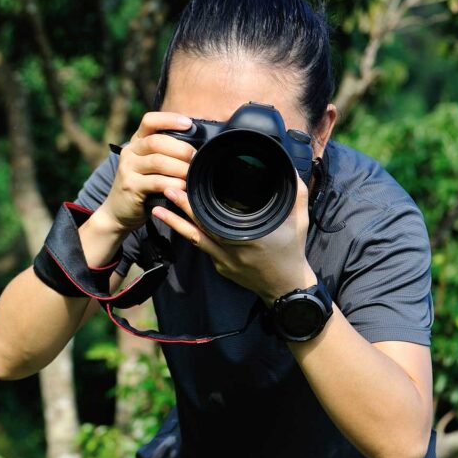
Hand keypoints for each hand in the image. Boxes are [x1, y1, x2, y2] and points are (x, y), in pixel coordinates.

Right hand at [97, 112, 197, 231]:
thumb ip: (165, 153)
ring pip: (158, 161)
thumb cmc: (143, 186)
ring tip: (192, 173)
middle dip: (180, 149)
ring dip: (179, 167)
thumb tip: (196, 148)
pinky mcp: (130, 186)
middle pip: (156, 141)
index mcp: (136, 141)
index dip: (169, 119)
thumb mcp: (150, 165)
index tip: (188, 123)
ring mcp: (128, 168)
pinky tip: (183, 187)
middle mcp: (130, 151)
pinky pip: (156, 182)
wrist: (118, 211)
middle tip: (196, 158)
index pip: (149, 121)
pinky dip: (173, 184)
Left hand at [152, 174, 316, 305]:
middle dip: (181, 207)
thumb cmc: (293, 252)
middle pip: (200, 226)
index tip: (188, 184)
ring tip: (159, 208)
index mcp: (249, 236)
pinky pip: (203, 248)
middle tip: (167, 189)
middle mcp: (232, 249)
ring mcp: (224, 261)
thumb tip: (288, 168)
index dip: (200, 201)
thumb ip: (295, 193)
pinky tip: (179, 224)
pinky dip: (190, 235)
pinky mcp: (221, 267)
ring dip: (176, 223)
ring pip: (195, 239)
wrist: (287, 288)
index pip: (218, 216)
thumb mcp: (299, 221)